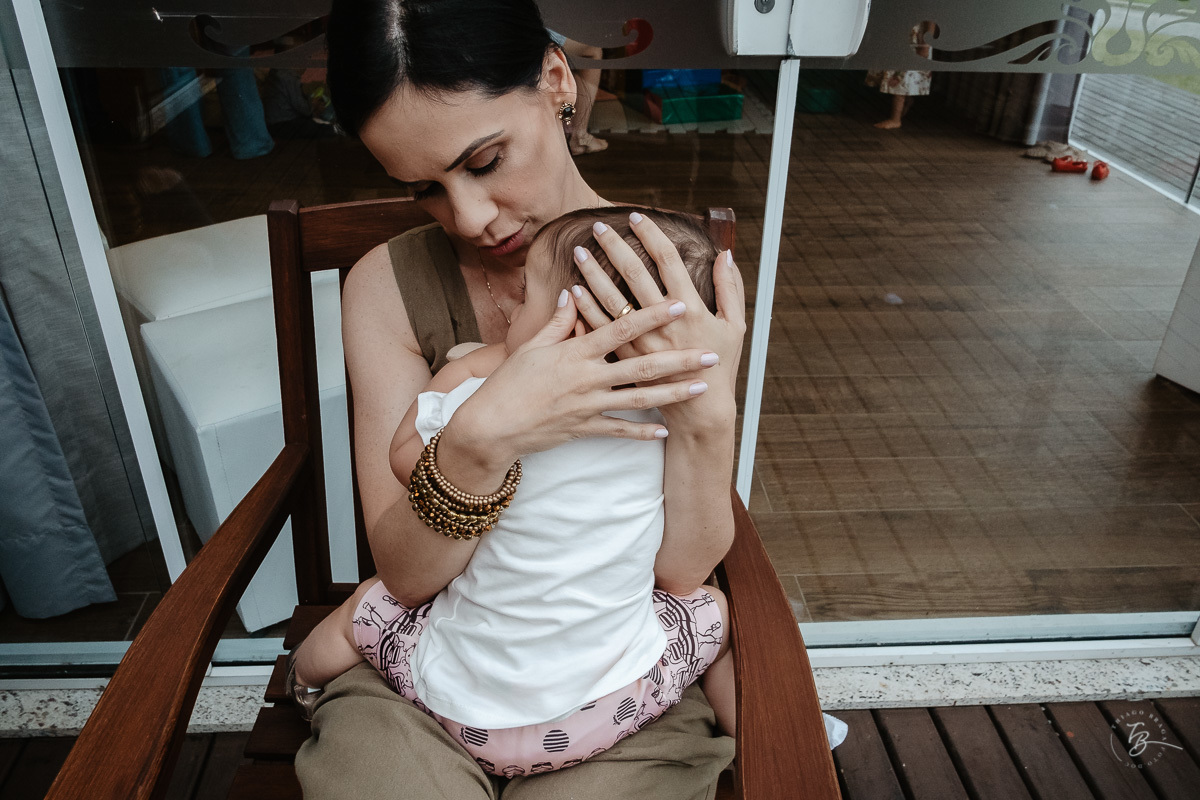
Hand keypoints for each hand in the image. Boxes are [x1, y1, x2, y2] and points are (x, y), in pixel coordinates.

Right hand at [438, 291, 719, 489]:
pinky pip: (620, 431)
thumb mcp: (531, 346)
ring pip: (640, 399)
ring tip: (701, 388)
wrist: (491, 427)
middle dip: (680, 360)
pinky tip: (666, 430)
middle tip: (711, 354)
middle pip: (642, 366)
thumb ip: (559, 321)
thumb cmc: (508, 383)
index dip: (653, 315)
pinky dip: (644, 432)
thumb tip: (576, 293)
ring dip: (673, 394)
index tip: (680, 303)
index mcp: (576, 353)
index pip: (622, 327)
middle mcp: (588, 379)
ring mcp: (589, 406)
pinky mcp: (585, 429)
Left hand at [570, 213, 745, 429]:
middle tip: (598, 228)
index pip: (667, 260)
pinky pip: (602, 330)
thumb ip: (730, 289)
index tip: (636, 217)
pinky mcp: (627, 360)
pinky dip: (587, 310)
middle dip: (615, 247)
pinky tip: (574, 292)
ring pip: (612, 300)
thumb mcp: (735, 326)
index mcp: (690, 309)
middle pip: (633, 274)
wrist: (700, 409)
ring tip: (579, 253)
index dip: (651, 235)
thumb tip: (725, 256)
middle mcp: (662, 322)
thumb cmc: (721, 366)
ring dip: (594, 274)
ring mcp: (641, 341)